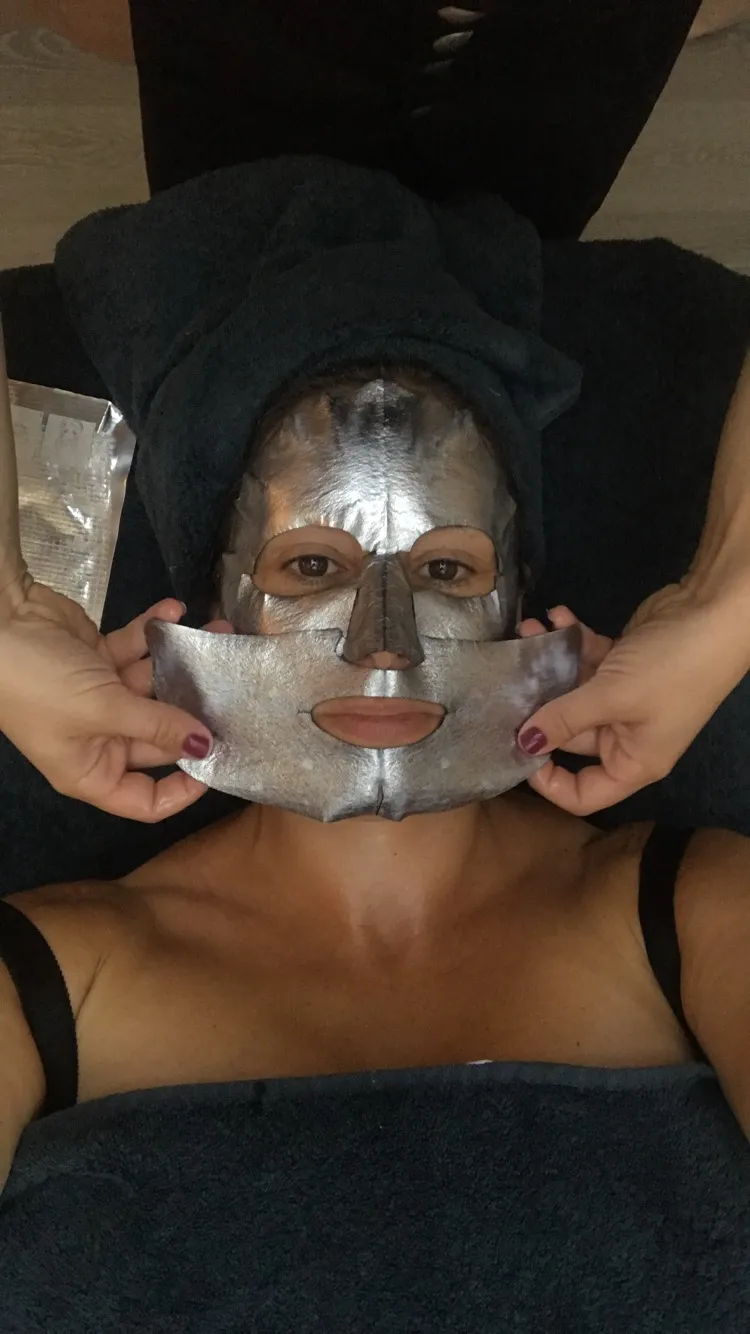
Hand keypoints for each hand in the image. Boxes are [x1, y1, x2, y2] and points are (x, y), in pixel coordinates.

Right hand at [0, 581, 231, 821]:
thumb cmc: (41, 684)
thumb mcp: (103, 710)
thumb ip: (158, 726)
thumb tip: (206, 747)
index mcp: (92, 771)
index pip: (146, 800)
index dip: (184, 789)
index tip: (220, 760)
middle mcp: (99, 739)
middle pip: (160, 736)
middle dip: (194, 709)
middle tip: (234, 684)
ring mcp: (99, 697)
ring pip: (153, 686)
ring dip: (182, 659)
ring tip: (217, 631)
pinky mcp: (97, 657)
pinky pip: (135, 649)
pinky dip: (152, 631)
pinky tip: (173, 610)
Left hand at [516, 587, 749, 815]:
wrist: (715, 611)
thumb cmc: (672, 668)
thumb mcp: (613, 697)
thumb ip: (564, 718)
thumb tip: (523, 744)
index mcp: (632, 761)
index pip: (583, 794)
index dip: (547, 782)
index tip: (515, 748)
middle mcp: (626, 735)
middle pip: (568, 735)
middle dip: (537, 704)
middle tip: (506, 678)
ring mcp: (624, 698)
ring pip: (572, 691)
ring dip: (549, 662)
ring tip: (528, 630)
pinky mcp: (622, 663)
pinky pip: (586, 659)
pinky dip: (571, 639)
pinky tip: (556, 615)